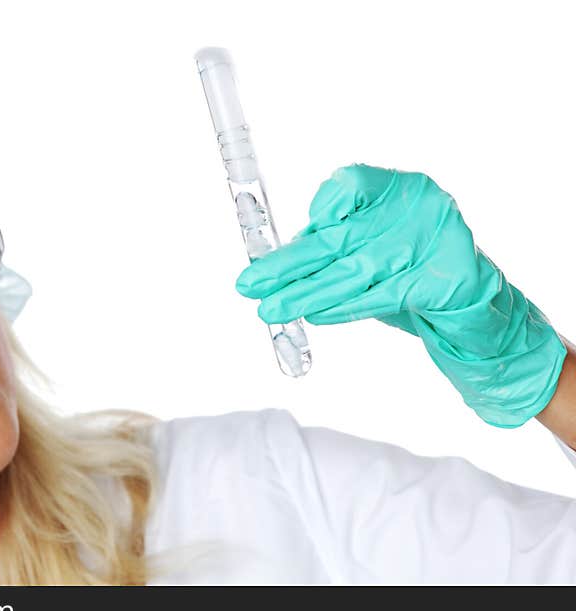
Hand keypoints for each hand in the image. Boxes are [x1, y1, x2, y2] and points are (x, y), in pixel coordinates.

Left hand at [234, 164, 565, 427]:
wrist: (474, 301)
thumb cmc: (413, 266)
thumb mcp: (374, 243)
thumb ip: (338, 243)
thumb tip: (279, 259)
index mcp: (400, 188)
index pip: (351, 182)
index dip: (322, 207)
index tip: (303, 232)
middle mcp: (417, 207)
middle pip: (340, 236)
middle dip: (289, 264)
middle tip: (250, 283)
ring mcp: (431, 243)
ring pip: (354, 272)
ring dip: (306, 293)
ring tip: (271, 308)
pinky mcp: (441, 281)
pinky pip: (380, 297)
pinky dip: (343, 308)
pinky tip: (315, 315)